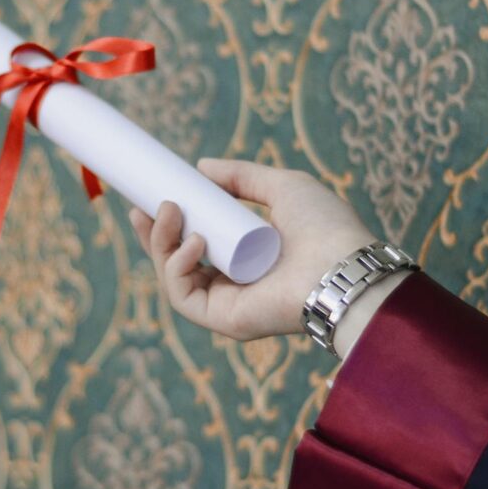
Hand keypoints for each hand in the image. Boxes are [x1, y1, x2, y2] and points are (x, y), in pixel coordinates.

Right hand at [130, 158, 401, 355]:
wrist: (344, 265)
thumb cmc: (325, 228)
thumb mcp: (282, 187)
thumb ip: (243, 176)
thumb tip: (201, 167)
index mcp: (245, 257)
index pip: (196, 243)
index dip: (171, 224)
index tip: (156, 196)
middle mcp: (233, 284)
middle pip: (176, 263)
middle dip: (153, 236)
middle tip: (143, 206)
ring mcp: (226, 304)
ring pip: (173, 278)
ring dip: (160, 244)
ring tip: (170, 212)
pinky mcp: (223, 321)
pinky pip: (182, 297)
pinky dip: (176, 268)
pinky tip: (193, 243)